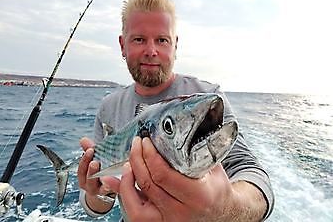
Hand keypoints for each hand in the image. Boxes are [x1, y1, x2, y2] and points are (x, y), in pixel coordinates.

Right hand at [77, 137, 118, 212]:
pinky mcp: (112, 193)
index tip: (91, 150)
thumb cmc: (100, 170)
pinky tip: (118, 181)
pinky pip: (113, 191)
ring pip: (99, 186)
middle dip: (91, 170)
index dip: (85, 160)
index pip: (81, 169)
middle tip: (95, 162)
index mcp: (84, 177)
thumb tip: (83, 139)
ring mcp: (101, 191)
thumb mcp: (94, 160)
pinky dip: (114, 186)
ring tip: (105, 174)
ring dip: (103, 179)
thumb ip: (90, 150)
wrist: (106, 188)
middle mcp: (90, 186)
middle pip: (89, 179)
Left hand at [119, 136, 235, 221]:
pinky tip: (121, 181)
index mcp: (198, 196)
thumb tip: (178, 129)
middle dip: (137, 159)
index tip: (146, 141)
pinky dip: (124, 195)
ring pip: (136, 205)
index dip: (149, 155)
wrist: (221, 213)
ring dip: (127, 180)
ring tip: (129, 163)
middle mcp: (181, 212)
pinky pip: (134, 214)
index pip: (163, 175)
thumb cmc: (216, 189)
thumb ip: (198, 150)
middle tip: (137, 144)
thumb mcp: (213, 167)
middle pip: (148, 184)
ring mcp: (168, 221)